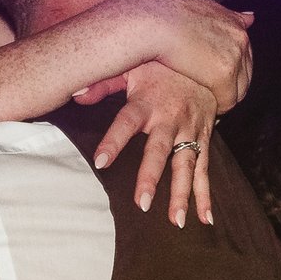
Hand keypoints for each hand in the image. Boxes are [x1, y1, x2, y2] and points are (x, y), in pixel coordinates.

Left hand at [74, 62, 219, 226]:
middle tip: (142, 203)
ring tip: (175, 221)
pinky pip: (205, 169)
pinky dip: (206, 195)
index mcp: (147, 102)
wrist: (204, 58)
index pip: (126, 123)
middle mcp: (170, 118)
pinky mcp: (204, 138)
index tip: (100, 161)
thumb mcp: (131, 66)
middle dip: (151, 177)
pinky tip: (205, 218)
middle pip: (159, 151)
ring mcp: (190, 130)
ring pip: (186, 165)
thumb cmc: (160, 66)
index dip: (114, 141)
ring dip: (181, 194)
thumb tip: (74, 93)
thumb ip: (104, 83)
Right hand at [113, 0, 253, 112]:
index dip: (230, 69)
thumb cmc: (163, 18)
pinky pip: (228, 101)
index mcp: (233, 22)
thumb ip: (225, 16)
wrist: (152, 23)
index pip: (244, 54)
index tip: (214, 77)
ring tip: (208, 103)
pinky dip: (219, 108)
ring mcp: (234, 55)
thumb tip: (252, 16)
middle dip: (232, 85)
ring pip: (240, 89)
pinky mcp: (224, 74)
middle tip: (211, 94)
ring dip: (226, 97)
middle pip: (246, 73)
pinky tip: (206, 108)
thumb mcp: (200, 9)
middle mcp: (239, 37)